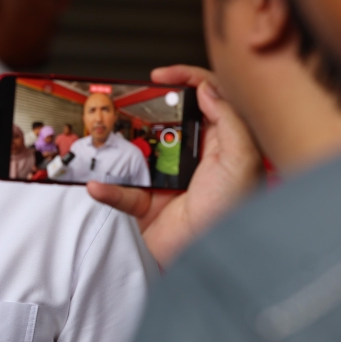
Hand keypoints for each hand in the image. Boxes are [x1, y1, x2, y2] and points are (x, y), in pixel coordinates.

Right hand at [87, 65, 263, 265]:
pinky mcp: (146, 204)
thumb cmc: (234, 215)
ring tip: (100, 137)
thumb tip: (206, 88)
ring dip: (115, 146)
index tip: (159, 75)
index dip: (184, 79)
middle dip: (141, 110)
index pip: (205, 99)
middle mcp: (192, 159)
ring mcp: (166, 180)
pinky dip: (106, 189)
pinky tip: (98, 186)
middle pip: (163, 121)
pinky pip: (119, 190)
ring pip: (135, 151)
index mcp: (220, 144)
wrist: (211, 266)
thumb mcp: (242, 161)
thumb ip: (228, 120)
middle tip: (123, 102)